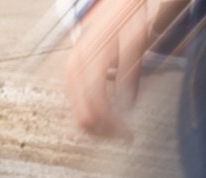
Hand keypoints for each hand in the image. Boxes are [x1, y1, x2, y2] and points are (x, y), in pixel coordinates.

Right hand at [57, 0, 177, 137]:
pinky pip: (77, 102)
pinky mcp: (73, 71)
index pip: (96, 109)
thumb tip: (127, 108)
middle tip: (124, 136)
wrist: (116, 1)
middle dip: (105, 132)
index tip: (128, 135)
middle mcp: (74, 67)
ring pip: (77, 113)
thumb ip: (128, 76)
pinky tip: (108, 115)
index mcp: (89, 61)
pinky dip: (92, 113)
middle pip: (83, 117)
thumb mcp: (134, 43)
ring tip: (117, 129)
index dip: (113, 127)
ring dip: (98, 126)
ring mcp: (71, 70)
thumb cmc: (127, 16)